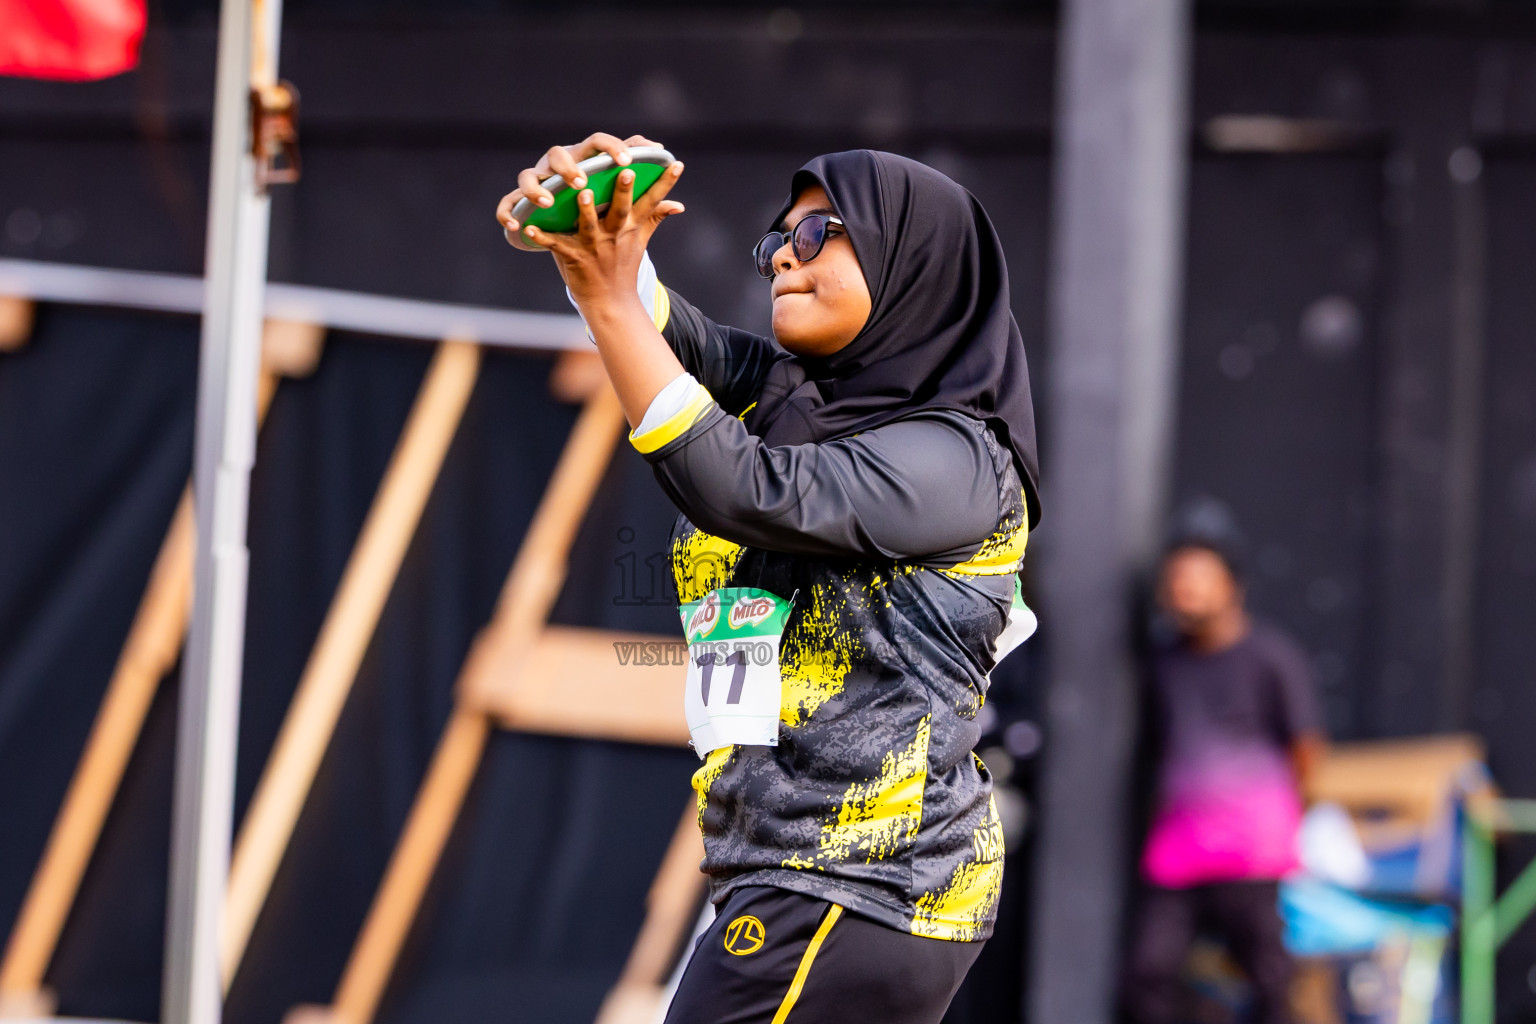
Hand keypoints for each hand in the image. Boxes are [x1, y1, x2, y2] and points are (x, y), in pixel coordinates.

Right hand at [495, 132, 664, 234]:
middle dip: (569, 167)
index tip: (628, 162)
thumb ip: (640, 185)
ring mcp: (535, 182)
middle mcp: (556, 166)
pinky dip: (508, 213)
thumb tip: (668, 171)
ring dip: (538, 188)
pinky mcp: (518, 202)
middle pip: (558, 155)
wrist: (556, 219)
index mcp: (583, 159)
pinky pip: (507, 205)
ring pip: (527, 176)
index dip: (612, 148)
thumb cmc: (591, 202)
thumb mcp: (613, 193)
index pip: (598, 142)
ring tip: (550, 203)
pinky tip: (517, 226)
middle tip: (582, 183)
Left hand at [521, 159, 686, 310]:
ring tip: (584, 192)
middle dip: (624, 190)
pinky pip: (556, 245)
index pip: (652, 201)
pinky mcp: (574, 257)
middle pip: (621, 209)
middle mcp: (614, 234)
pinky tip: (529, 229)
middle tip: (627, 170)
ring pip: (589, 224)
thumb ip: (656, 218)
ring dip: (586, 210)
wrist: (610, 301)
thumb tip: (679, 204)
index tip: (677, 164)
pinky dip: (542, 238)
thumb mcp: (641, 240)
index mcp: (630, 227)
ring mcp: (594, 246)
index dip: (664, 183)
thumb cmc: (623, 265)